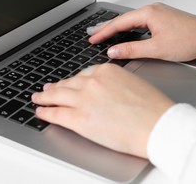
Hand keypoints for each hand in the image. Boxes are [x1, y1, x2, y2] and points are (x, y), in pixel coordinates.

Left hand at [32, 63, 174, 157]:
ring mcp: (83, 99)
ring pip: (57, 96)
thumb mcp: (133, 84)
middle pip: (68, 84)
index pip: (83, 75)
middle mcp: (92, 82)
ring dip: (45, 98)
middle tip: (47, 89)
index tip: (68, 83)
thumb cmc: (152, 108)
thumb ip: (114, 83)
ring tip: (38, 99)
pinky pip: (56, 114)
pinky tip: (41, 112)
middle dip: (56, 87)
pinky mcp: (79, 119)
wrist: (157, 125)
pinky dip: (46, 112)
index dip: (73, 81)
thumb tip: (105, 90)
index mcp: (106, 71)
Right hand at [88, 2, 195, 61]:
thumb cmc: (189, 40)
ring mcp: (159, 12)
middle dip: (107, 27)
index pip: (119, 23)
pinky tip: (126, 32)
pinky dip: (130, 27)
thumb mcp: (157, 49)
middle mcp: (153, 9)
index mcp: (149, 13)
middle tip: (93, 34)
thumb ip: (132, 50)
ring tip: (104, 33)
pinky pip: (141, 21)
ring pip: (132, 20)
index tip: (92, 38)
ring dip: (118, 27)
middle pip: (124, 19)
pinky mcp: (164, 17)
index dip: (103, 32)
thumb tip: (114, 51)